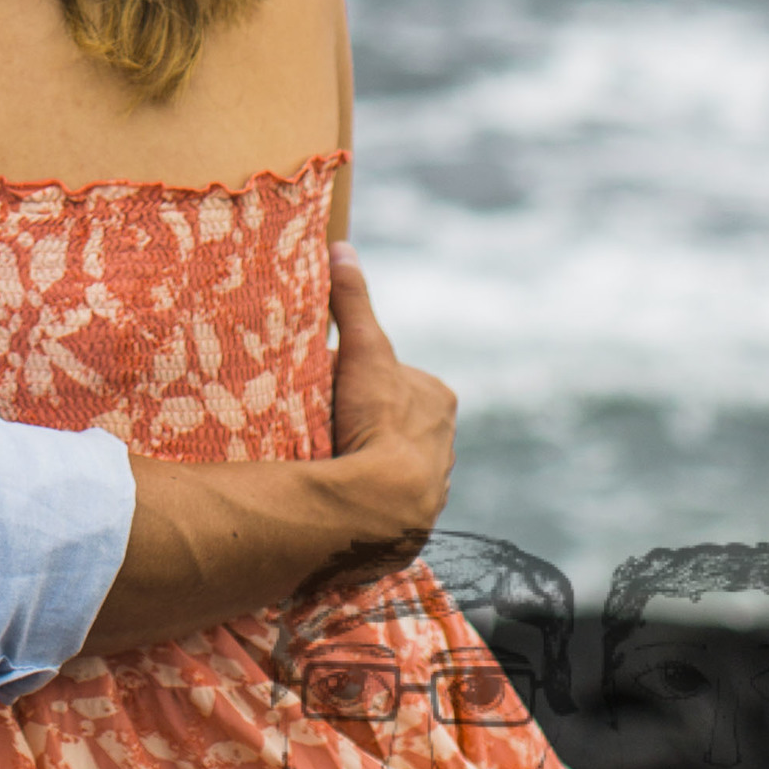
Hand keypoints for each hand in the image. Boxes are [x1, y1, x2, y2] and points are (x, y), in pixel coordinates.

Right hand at [326, 244, 454, 546]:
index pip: (389, 375)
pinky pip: (383, 496)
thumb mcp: (362, 349)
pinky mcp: (414, 521)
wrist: (382, 505)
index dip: (356, 376)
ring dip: (362, 458)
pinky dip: (363, 492)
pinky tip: (339, 491)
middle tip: (323, 421)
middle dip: (361, 418)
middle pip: (390, 417)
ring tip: (327, 459)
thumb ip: (352, 301)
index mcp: (438, 398)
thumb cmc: (378, 420)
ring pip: (388, 458)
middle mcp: (444, 440)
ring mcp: (430, 484)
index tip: (327, 385)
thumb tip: (341, 246)